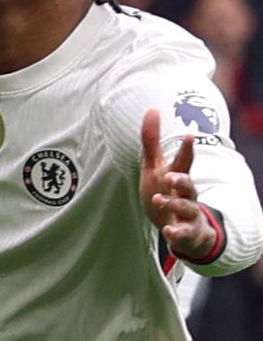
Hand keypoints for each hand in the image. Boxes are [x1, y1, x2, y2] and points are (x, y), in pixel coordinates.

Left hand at [143, 110, 225, 266]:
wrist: (180, 225)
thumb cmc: (166, 190)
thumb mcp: (155, 166)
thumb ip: (151, 140)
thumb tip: (152, 109)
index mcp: (177, 176)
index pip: (184, 161)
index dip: (186, 149)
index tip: (189, 135)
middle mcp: (186, 193)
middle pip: (188, 184)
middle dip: (181, 179)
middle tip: (170, 176)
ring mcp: (187, 212)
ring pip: (185, 206)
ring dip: (172, 203)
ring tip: (156, 200)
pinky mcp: (184, 230)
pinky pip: (182, 231)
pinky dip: (176, 231)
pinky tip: (168, 231)